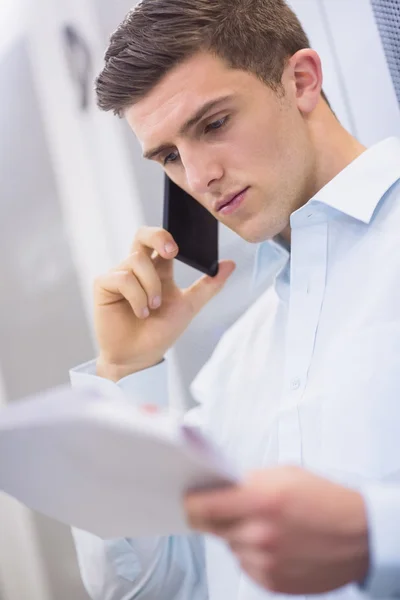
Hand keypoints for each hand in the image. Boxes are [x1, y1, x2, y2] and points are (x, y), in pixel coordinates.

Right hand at [94, 227, 234, 379]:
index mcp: (158, 269)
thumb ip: (209, 285)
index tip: (179, 249)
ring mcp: (119, 275)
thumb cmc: (160, 332)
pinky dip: (136, 296)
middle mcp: (137, 268)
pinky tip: (141, 312)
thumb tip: (231, 263)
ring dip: (151, 286)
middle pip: (142, 235)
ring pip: (137, 261)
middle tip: (172, 252)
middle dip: (157, 237)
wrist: (140, 357)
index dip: (168, 236)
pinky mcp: (104, 285)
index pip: (161, 240)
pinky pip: (123, 278)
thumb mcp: (189, 306)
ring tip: (153, 308)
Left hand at [185, 467, 368, 593]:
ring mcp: (264, 561)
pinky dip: (251, 553)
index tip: (188, 500)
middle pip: (211, 527)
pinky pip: (245, 564)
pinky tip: (274, 542)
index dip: (191, 503)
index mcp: (260, 499)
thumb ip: (246, 481)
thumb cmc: (324, 499)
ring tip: (264, 524)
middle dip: (216, 516)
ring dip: (237, 535)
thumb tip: (218, 488)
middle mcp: (259, 533)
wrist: (359, 535)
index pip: (200, 507)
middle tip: (230, 507)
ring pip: (229, 546)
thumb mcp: (283, 474)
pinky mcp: (272, 581)